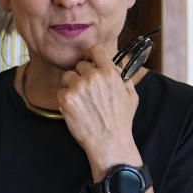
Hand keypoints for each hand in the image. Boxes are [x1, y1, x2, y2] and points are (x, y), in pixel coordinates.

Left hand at [58, 45, 138, 167]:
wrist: (109, 143)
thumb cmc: (121, 121)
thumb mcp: (131, 95)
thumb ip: (123, 77)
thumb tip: (115, 65)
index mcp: (110, 73)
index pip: (96, 50)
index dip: (91, 55)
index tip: (89, 60)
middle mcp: (93, 77)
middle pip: (80, 65)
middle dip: (83, 76)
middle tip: (88, 92)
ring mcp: (78, 88)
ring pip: (68, 77)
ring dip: (72, 86)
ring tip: (82, 102)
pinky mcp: (66, 99)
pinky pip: (61, 91)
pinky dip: (66, 100)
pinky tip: (76, 110)